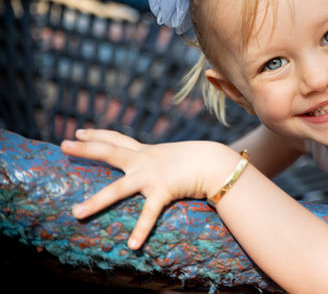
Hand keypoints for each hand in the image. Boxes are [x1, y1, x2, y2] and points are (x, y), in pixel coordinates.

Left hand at [61, 129, 236, 248]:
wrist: (216, 162)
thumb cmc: (201, 159)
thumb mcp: (176, 156)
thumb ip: (164, 161)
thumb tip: (162, 167)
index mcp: (147, 152)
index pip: (117, 139)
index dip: (98, 134)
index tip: (78, 131)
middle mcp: (145, 160)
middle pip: (110, 151)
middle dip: (85, 149)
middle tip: (63, 145)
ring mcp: (152, 175)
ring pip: (118, 188)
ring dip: (96, 201)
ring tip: (76, 213)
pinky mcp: (163, 191)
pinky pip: (149, 213)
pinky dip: (141, 230)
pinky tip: (131, 245)